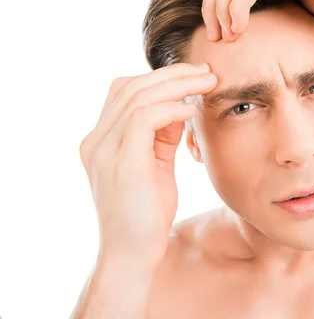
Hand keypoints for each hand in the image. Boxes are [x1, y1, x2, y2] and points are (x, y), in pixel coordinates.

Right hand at [79, 63, 216, 264]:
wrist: (133, 253)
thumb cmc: (147, 212)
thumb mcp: (155, 164)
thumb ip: (162, 134)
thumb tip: (181, 104)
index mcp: (101, 140)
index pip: (124, 92)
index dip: (159, 78)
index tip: (194, 76)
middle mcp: (96, 141)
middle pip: (130, 87)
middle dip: (171, 74)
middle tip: (205, 72)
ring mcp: (104, 150)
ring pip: (138, 96)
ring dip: (177, 85)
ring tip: (206, 83)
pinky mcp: (122, 162)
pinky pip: (145, 118)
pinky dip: (171, 107)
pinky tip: (192, 109)